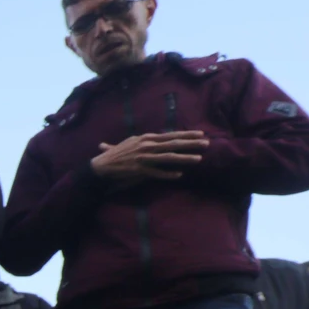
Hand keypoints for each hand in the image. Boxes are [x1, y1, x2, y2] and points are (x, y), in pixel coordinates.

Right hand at [91, 131, 208, 184]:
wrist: (101, 165)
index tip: (200, 133)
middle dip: (191, 143)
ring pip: (168, 157)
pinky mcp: (139, 170)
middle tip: (206, 143)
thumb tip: (153, 138)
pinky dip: (168, 174)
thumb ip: (144, 140)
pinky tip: (179, 175)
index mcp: (146, 138)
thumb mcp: (131, 142)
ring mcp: (144, 158)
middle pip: (173, 144)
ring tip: (198, 158)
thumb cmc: (116, 154)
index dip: (186, 134)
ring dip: (184, 158)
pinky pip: (157, 173)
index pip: (171, 135)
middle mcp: (147, 146)